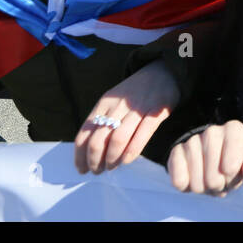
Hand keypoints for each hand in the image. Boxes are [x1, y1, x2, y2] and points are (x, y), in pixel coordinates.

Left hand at [74, 59, 179, 173]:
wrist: (163, 72)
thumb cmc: (135, 93)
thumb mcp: (114, 102)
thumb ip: (103, 121)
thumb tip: (91, 151)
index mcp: (104, 104)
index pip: (84, 134)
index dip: (80, 155)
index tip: (81, 169)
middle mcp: (118, 106)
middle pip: (99, 139)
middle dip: (94, 160)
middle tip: (97, 170)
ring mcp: (137, 109)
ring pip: (118, 139)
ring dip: (111, 158)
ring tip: (111, 167)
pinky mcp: (155, 112)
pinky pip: (141, 135)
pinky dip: (131, 152)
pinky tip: (126, 161)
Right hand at [168, 120, 242, 195]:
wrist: (211, 157)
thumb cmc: (233, 160)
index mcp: (234, 130)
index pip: (232, 165)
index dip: (232, 176)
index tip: (232, 172)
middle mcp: (212, 131)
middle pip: (213, 176)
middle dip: (217, 185)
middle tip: (220, 180)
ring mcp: (192, 140)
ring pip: (197, 181)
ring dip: (203, 188)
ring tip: (208, 179)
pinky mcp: (176, 152)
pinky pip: (179, 180)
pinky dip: (186, 187)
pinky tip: (192, 179)